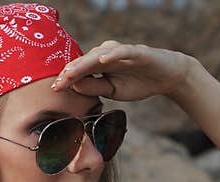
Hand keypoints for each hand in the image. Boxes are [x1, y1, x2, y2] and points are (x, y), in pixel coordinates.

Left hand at [51, 39, 197, 102]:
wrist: (166, 77)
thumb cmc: (137, 82)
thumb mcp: (112, 90)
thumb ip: (94, 87)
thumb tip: (74, 86)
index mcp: (99, 64)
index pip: (79, 70)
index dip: (66, 79)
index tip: (54, 90)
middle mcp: (107, 54)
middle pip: (84, 62)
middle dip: (70, 72)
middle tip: (57, 84)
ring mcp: (121, 52)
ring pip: (99, 56)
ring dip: (84, 64)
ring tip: (71, 73)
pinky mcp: (137, 52)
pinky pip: (123, 52)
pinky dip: (112, 55)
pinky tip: (102, 60)